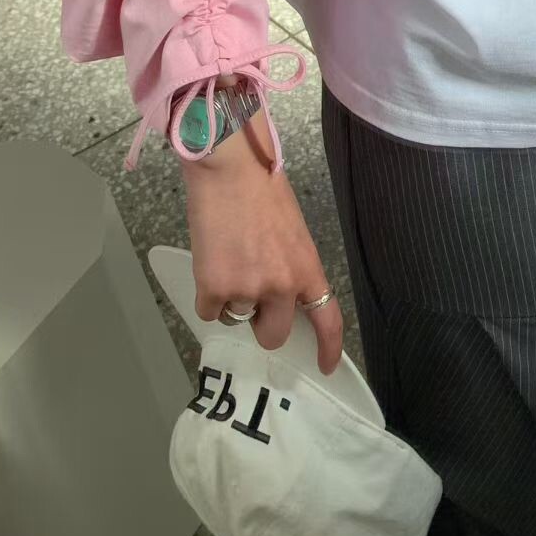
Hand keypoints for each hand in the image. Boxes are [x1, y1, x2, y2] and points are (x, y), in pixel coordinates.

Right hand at [181, 118, 345, 375]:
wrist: (229, 168)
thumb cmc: (262, 189)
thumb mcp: (291, 231)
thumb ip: (290, 265)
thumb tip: (279, 292)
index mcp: (307, 268)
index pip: (327, 319)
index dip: (328, 348)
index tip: (324, 367)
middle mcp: (282, 286)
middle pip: (273, 335)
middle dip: (262, 323)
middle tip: (251, 297)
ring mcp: (247, 290)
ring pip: (237, 319)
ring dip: (231, 300)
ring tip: (227, 261)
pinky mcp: (214, 287)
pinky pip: (209, 310)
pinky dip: (207, 295)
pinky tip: (209, 263)